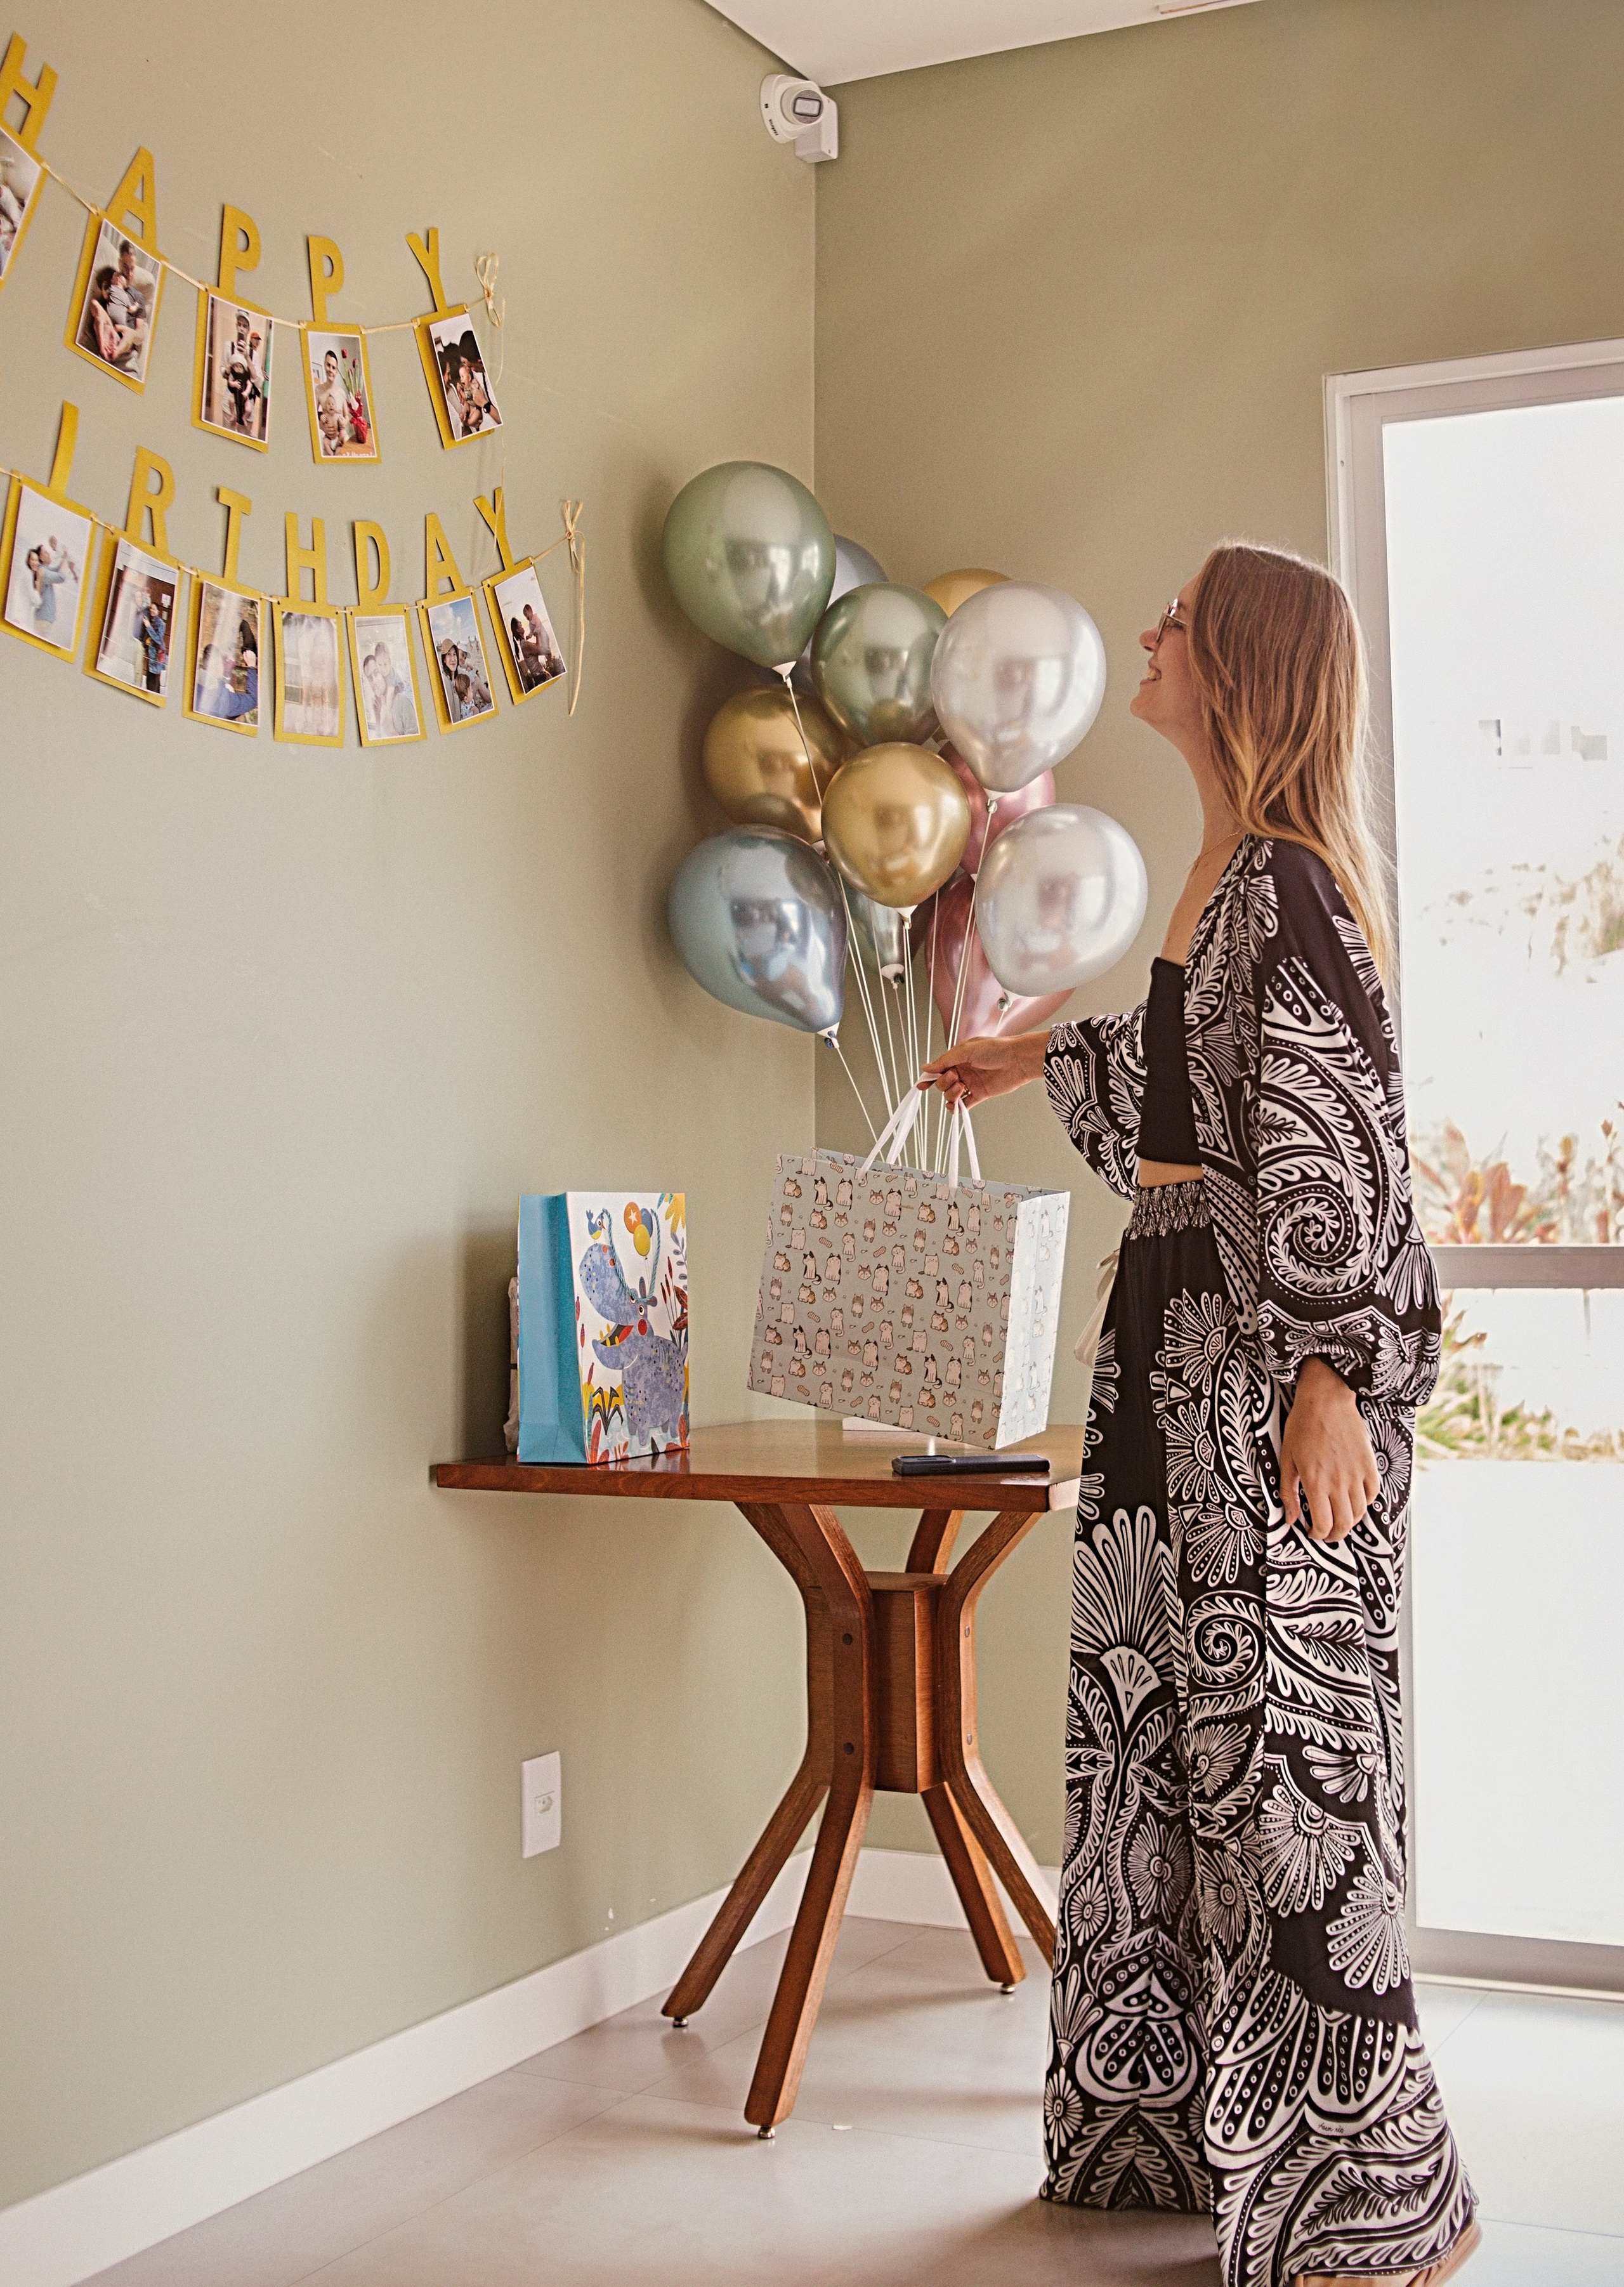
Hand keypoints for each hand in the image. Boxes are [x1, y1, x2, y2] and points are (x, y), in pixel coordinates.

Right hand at [918, 1028, 1049, 1110]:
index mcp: (959, 1057)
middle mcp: (964, 1070)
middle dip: (944, 1082)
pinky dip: (958, 1108)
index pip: (939, 1069)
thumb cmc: (996, 1049)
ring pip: (951, 1094)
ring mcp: (972, 1083)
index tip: (921, 1085)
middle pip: (943, 1083)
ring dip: (951, 1094)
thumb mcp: (966, 1050)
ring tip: (962, 1087)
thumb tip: (927, 1067)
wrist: (1018, 1059)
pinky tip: (955, 1107)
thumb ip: (945, 1060)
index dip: (929, 1077)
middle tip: (955, 1076)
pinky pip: (965, 1104)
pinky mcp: (980, 1094)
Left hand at [1280, 1358, 1381, 1541]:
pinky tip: (1354, 1498)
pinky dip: (1365, 1502)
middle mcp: (1338, 1483)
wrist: (1326, 1400)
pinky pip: (1373, 1494)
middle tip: (1327, 1532)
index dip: (1318, 1535)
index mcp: (1315, 1483)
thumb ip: (1288, 1492)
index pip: (1323, 1525)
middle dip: (1335, 1535)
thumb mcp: (1286, 1459)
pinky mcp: (1369, 1465)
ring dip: (1350, 1520)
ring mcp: (1356, 1474)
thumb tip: (1291, 1519)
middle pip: (1344, 1524)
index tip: (1313, 1532)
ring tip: (1340, 1517)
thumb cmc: (1302, 1427)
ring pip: (1360, 1513)